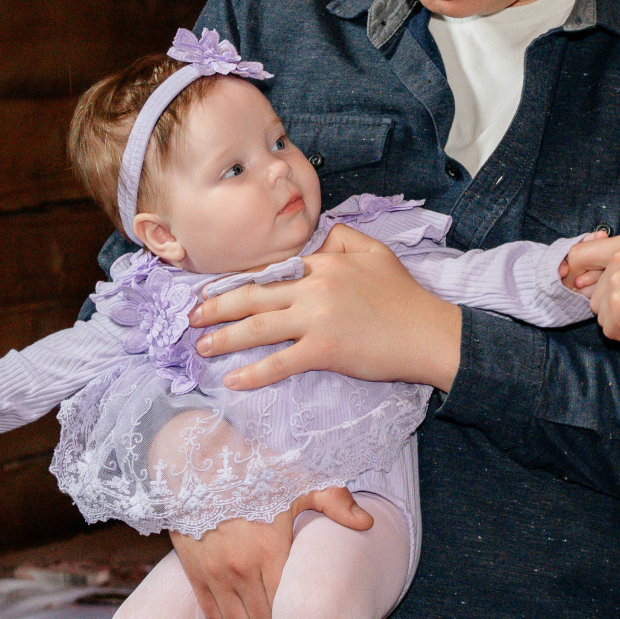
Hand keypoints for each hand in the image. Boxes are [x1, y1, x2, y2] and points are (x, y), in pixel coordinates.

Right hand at [170, 486, 371, 618]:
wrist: (198, 462)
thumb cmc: (254, 469)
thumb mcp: (299, 480)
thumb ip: (335, 502)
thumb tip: (367, 523)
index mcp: (269, 548)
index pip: (285, 604)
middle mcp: (238, 567)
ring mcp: (214, 573)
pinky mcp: (194, 573)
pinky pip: (212, 615)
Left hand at [189, 224, 462, 391]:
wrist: (428, 332)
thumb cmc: (405, 296)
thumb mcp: (377, 252)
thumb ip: (344, 238)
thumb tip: (318, 241)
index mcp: (325, 263)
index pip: (272, 272)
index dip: (238, 283)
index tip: (214, 293)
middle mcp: (314, 287)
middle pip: (253, 296)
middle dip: (216, 308)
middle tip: (191, 319)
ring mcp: (317, 319)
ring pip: (258, 326)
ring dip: (224, 338)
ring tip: (202, 347)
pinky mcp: (325, 349)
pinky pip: (280, 362)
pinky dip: (254, 373)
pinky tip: (234, 381)